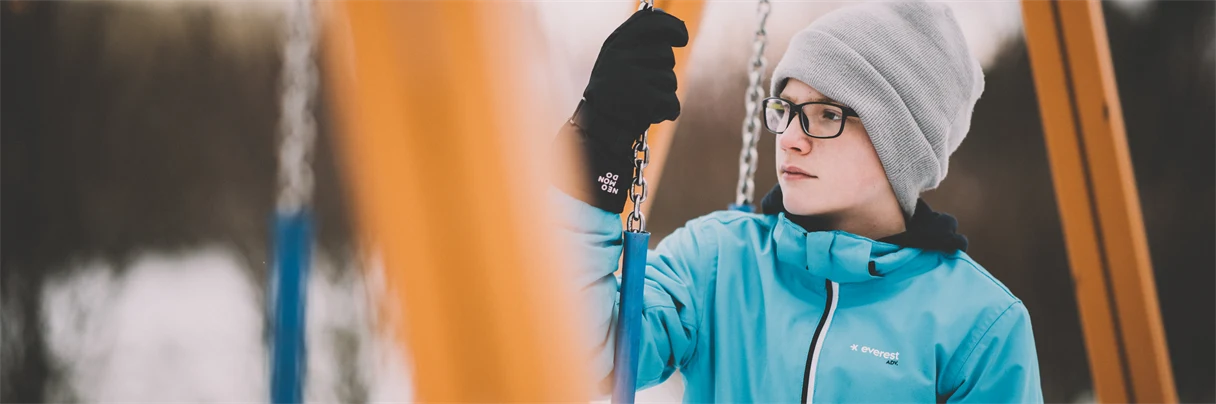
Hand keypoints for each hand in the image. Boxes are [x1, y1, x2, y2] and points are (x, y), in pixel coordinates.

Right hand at [576, 8, 688, 145]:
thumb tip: (676, 29)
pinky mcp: (641, 99)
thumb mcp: (620, 62)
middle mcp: (619, 55)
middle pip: (666, 55)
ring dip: (665, 94)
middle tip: (646, 85)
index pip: (650, 20)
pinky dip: (668, 112)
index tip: (682, 38)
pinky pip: (672, 102)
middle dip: (664, 71)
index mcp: (615, 43)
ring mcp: (628, 76)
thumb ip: (641, 43)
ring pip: (671, 80)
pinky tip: (651, 115)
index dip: (672, 27)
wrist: (598, 131)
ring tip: (643, 102)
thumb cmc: (615, 95)